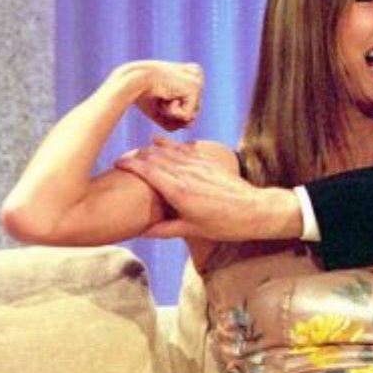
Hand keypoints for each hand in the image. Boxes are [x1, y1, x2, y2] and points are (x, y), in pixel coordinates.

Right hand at [115, 137, 302, 240]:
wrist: (256, 210)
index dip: (129, 164)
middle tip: (121, 159)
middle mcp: (186, 173)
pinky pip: (184, 148)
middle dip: (136, 155)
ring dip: (150, 148)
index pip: (147, 170)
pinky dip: (169, 144)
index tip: (116, 163)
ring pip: (168, 150)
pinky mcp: (208, 162)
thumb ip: (164, 229)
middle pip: (154, 157)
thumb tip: (140, 231)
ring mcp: (198, 165)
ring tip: (136, 151)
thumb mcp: (192, 230)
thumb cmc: (224, 224)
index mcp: (178, 191)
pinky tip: (158, 140)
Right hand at [116, 61, 203, 130]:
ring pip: (191, 114)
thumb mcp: (160, 108)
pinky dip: (172, 112)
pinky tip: (166, 97)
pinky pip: (187, 115)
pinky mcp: (195, 88)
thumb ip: (176, 119)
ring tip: (162, 96)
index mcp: (189, 75)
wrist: (132, 80)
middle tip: (160, 96)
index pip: (189, 105)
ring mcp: (198, 81)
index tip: (160, 92)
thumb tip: (190, 125)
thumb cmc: (142, 92)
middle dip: (173, 111)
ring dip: (171, 112)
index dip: (171, 107)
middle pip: (193, 110)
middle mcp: (196, 75)